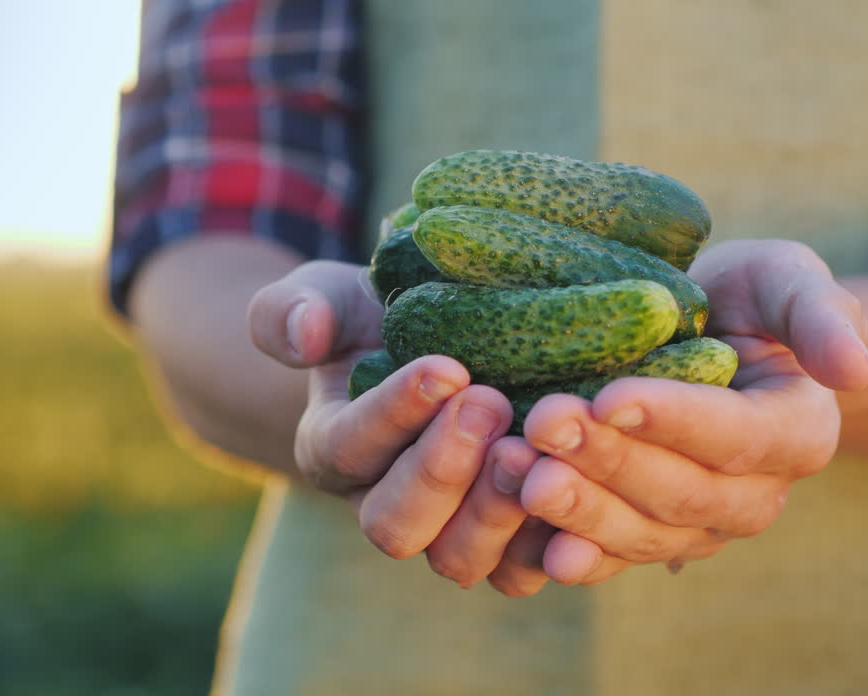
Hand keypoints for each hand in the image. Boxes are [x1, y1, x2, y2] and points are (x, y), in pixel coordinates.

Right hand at [248, 260, 529, 576]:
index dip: (395, 413)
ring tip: (532, 448)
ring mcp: (445, 533)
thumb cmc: (377, 321)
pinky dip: (549, 543)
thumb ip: (291, 310)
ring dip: (495, 511)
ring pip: (457, 559)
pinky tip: (577, 488)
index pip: (349, 447)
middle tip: (491, 403)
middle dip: (443, 468)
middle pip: (395, 524)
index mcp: (334, 448)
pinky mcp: (505, 545)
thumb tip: (303, 334)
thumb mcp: (328, 298)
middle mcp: (382, 503)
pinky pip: (521, 570)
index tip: (446, 368)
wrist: (436, 349)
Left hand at [493, 239, 867, 590]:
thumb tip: (854, 370)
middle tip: (543, 425)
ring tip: (519, 473)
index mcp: (797, 432)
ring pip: (641, 534)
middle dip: (608, 462)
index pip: (737, 435)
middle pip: (681, 492)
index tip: (610, 395)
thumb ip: (822, 314)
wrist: (707, 338)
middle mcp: (755, 495)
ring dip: (578, 510)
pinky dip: (568, 552)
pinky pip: (610, 557)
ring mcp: (699, 528)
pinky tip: (528, 539)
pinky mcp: (647, 538)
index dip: (675, 420)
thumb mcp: (788, 279)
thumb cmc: (748, 300)